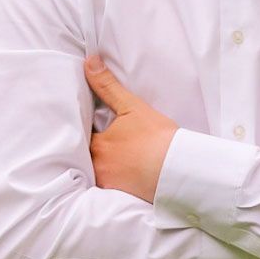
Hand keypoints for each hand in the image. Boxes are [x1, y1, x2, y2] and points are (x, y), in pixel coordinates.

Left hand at [84, 55, 179, 203]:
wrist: (180, 170)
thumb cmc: (158, 138)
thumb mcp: (132, 107)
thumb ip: (108, 86)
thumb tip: (90, 61)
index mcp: (98, 144)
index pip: (80, 134)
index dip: (83, 128)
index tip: (90, 124)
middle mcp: (98, 166)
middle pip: (85, 154)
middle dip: (88, 148)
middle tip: (100, 141)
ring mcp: (108, 184)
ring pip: (95, 171)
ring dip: (99, 164)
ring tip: (110, 158)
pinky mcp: (120, 196)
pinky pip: (108, 186)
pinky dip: (111, 179)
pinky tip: (121, 174)